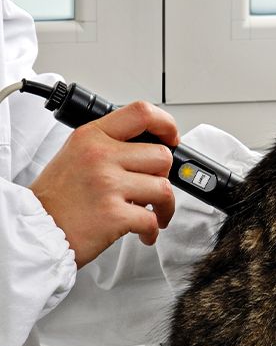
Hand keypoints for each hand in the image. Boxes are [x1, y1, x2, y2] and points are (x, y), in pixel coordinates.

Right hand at [30, 101, 179, 267]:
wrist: (33, 232)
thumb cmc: (56, 199)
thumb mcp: (75, 155)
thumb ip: (109, 147)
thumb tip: (149, 148)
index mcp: (91, 137)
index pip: (141, 113)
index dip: (166, 124)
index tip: (172, 137)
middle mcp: (100, 156)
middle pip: (162, 156)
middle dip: (164, 176)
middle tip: (153, 189)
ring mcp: (108, 185)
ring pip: (163, 189)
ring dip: (164, 207)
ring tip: (153, 214)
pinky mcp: (114, 214)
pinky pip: (152, 220)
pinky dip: (153, 230)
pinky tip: (143, 232)